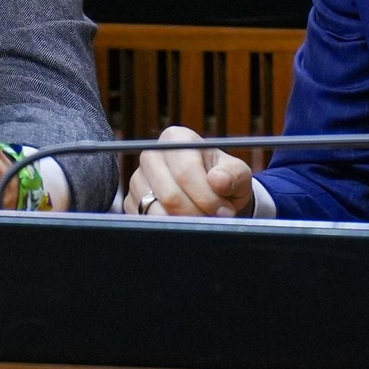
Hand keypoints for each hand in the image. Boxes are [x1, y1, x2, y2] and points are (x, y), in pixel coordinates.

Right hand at [122, 127, 251, 217]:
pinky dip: (169, 229)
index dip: (207, 197)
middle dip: (197, 213)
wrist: (211, 193)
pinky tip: (184, 223)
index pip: (186, 172)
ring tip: (201, 220)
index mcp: (176, 139)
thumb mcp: (237, 173)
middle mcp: (151, 156)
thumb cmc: (224, 179)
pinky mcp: (131, 202)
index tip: (224, 211)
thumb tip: (217, 180)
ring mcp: (138, 179)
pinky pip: (147, 222)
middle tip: (214, 220)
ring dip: (183, 224)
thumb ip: (233, 175)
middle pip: (170, 195)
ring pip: (156, 212)